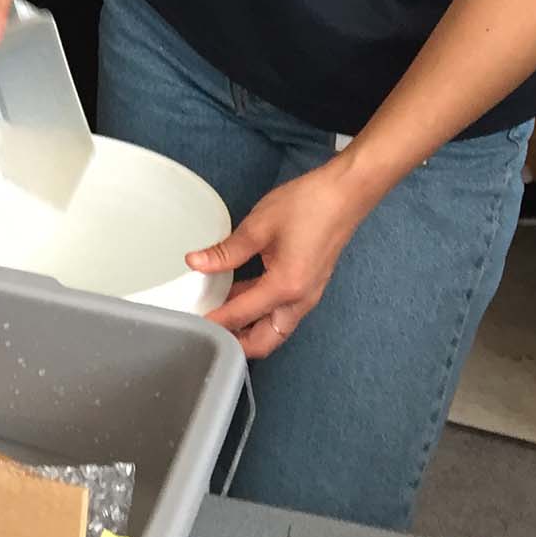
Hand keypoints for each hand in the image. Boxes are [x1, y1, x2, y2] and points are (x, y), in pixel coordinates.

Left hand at [190, 154, 378, 359]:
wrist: (345, 194)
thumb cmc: (306, 206)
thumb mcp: (258, 227)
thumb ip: (226, 251)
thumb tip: (194, 262)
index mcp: (285, 288)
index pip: (242, 315)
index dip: (214, 322)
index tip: (190, 324)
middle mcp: (299, 301)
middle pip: (265, 340)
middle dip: (235, 342)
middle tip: (205, 330)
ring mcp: (307, 296)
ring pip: (274, 329)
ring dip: (247, 327)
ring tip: (215, 315)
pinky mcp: (309, 286)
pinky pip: (281, 312)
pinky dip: (259, 312)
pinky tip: (237, 295)